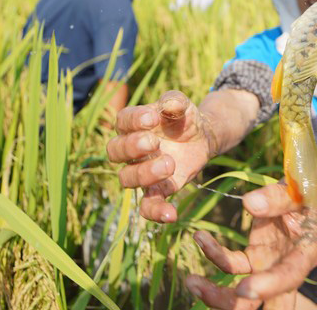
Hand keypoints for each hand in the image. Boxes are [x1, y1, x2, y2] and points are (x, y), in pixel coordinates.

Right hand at [107, 90, 216, 222]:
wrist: (201, 138)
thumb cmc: (184, 118)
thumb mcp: (183, 105)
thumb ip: (175, 101)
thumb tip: (171, 104)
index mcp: (132, 124)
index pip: (122, 121)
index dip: (134, 120)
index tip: (153, 119)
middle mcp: (131, 150)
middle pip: (115, 151)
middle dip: (132, 147)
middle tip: (154, 143)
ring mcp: (141, 171)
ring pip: (127, 179)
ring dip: (145, 174)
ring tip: (170, 163)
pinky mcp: (157, 190)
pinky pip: (147, 206)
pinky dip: (156, 212)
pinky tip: (171, 214)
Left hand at [185, 184, 316, 309]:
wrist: (300, 190)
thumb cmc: (303, 190)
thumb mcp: (296, 190)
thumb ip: (276, 197)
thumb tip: (249, 204)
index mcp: (306, 252)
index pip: (289, 276)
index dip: (269, 286)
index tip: (243, 289)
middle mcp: (289, 268)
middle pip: (268, 303)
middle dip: (239, 307)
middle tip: (208, 295)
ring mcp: (269, 267)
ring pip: (244, 295)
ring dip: (216, 294)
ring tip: (192, 281)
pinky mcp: (254, 259)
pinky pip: (231, 265)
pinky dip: (214, 254)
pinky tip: (200, 237)